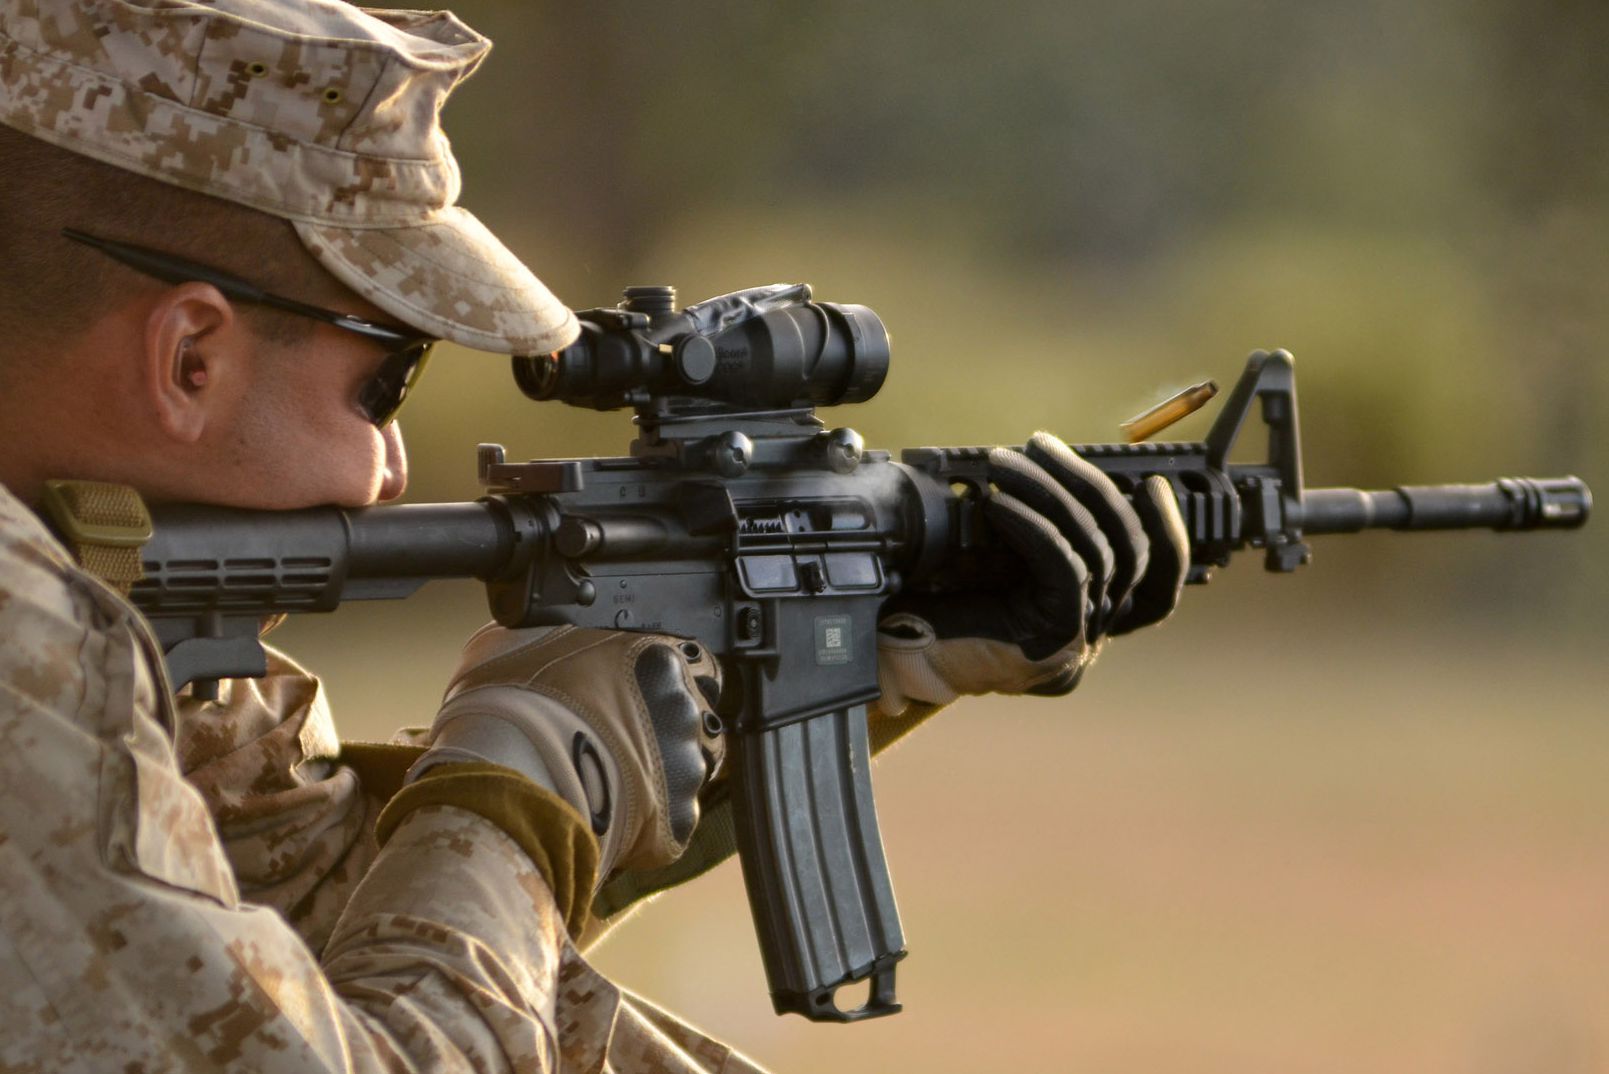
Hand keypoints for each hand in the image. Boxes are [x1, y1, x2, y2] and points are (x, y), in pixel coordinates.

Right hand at [411, 625, 724, 880]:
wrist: (511, 774)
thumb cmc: (511, 701)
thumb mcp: (520, 639)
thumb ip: (554, 635)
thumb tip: (540, 632)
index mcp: (657, 657)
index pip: (694, 663)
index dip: (668, 681)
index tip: (644, 695)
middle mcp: (684, 707)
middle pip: (695, 719)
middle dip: (669, 730)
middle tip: (624, 743)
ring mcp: (686, 764)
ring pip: (688, 770)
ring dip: (661, 777)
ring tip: (612, 785)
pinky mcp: (678, 819)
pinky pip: (671, 822)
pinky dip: (647, 825)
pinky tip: (609, 817)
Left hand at [876, 431, 1187, 712]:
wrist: (902, 659)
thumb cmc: (942, 608)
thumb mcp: (998, 558)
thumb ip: (1038, 527)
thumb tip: (1047, 466)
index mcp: (1091, 611)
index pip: (1158, 581)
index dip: (1170, 531)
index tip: (1156, 483)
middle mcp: (1098, 627)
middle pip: (1130, 548)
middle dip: (1090, 484)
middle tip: (1040, 444)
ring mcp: (1083, 636)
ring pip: (1099, 549)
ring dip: (1051, 492)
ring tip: (1005, 462)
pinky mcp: (1058, 637)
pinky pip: (1066, 567)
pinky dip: (1036, 526)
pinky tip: (1000, 504)